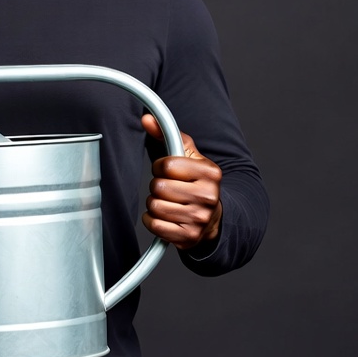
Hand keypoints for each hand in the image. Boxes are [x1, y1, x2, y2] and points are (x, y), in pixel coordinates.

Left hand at [141, 114, 222, 250]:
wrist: (212, 218)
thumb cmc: (194, 182)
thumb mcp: (187, 156)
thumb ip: (167, 135)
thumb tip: (146, 119)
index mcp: (210, 173)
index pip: (167, 165)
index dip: (160, 167)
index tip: (166, 171)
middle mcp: (208, 196)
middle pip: (159, 186)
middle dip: (157, 186)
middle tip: (167, 188)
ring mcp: (200, 219)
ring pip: (155, 206)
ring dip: (154, 203)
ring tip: (167, 202)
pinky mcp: (189, 237)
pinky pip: (154, 225)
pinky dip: (152, 220)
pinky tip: (164, 216)